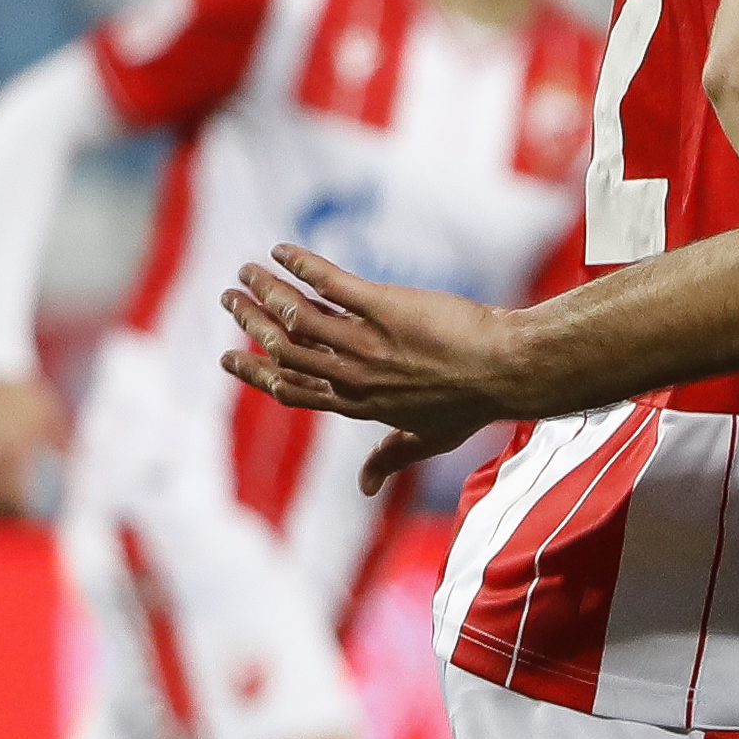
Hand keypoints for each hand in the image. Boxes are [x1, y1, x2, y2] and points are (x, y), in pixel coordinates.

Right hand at [0, 375, 66, 520]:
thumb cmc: (27, 395)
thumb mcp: (51, 421)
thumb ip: (65, 452)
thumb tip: (83, 477)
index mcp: (15, 449)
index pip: (17, 496)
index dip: (23, 518)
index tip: (32, 531)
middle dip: (6, 519)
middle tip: (18, 534)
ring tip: (3, 525)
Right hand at [222, 245, 524, 491]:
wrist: (509, 369)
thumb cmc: (475, 402)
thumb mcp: (430, 440)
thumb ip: (390, 457)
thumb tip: (365, 487)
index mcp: (358, 405)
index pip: (292, 389)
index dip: (256, 374)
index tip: (229, 357)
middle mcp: (353, 376)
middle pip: (283, 350)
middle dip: (250, 324)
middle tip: (229, 300)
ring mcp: (366, 342)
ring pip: (296, 315)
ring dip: (264, 290)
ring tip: (244, 271)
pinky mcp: (383, 307)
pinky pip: (330, 283)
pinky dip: (301, 265)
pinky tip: (281, 251)